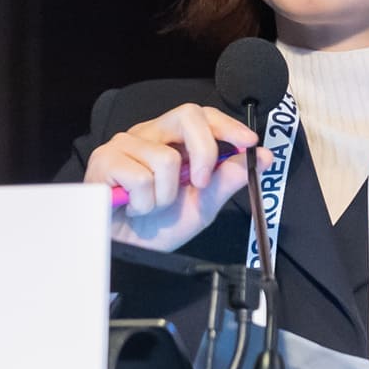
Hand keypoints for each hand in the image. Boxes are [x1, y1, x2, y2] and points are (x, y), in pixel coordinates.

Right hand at [89, 103, 265, 250]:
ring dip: (165, 195)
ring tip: (151, 207)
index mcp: (171, 141)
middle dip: (204, 152)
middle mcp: (148, 135)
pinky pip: (141, 178)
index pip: (202, 116)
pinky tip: (132, 207)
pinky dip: (144, 203)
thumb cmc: (155, 228)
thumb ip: (227, 180)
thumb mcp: (201, 207)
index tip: (249, 142)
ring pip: (167, 158)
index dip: (227, 125)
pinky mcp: (105, 160)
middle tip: (200, 184)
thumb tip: (263, 156)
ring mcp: (124, 144)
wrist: (123, 253)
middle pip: (187, 115)